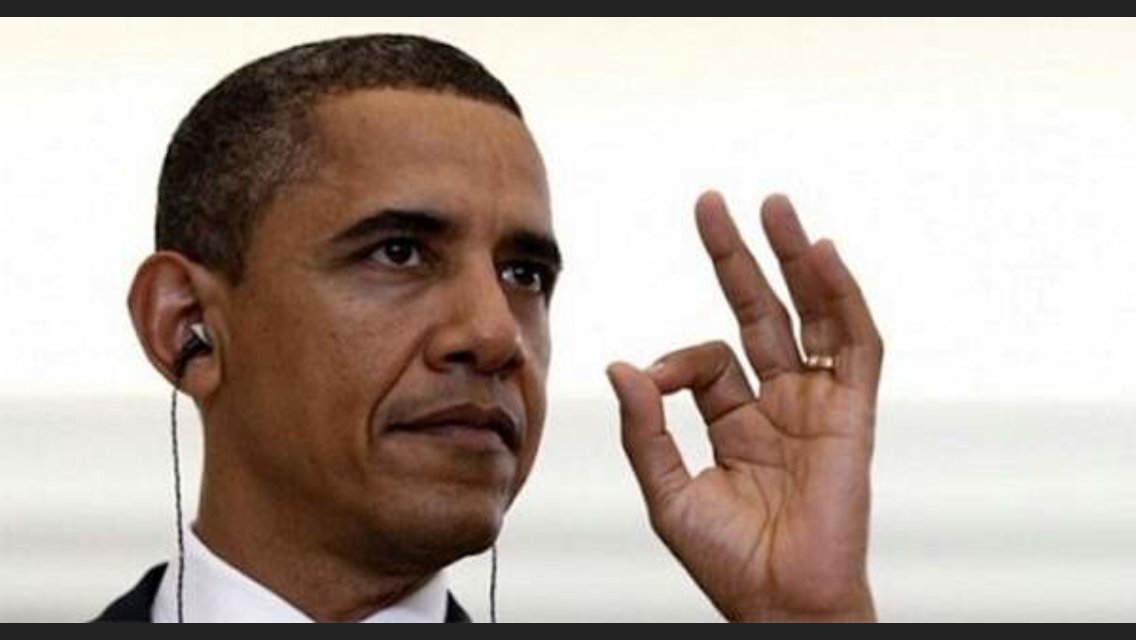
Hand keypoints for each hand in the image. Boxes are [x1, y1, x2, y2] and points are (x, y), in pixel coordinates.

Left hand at [606, 192, 883, 621]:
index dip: (674, 360)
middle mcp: (779, 403)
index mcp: (735, 420)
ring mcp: (818, 404)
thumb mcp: (669, 493)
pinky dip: (843, 300)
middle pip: (760, 313)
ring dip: (793, 260)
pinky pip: (855, 348)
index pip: (706, 361)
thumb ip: (644, 430)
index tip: (651, 378)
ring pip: (811, 316)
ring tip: (774, 207)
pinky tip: (821, 254)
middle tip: (713, 203)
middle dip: (738, 258)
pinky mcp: (852, 415)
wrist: (780, 604)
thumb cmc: (729, 561)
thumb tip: (620, 366)